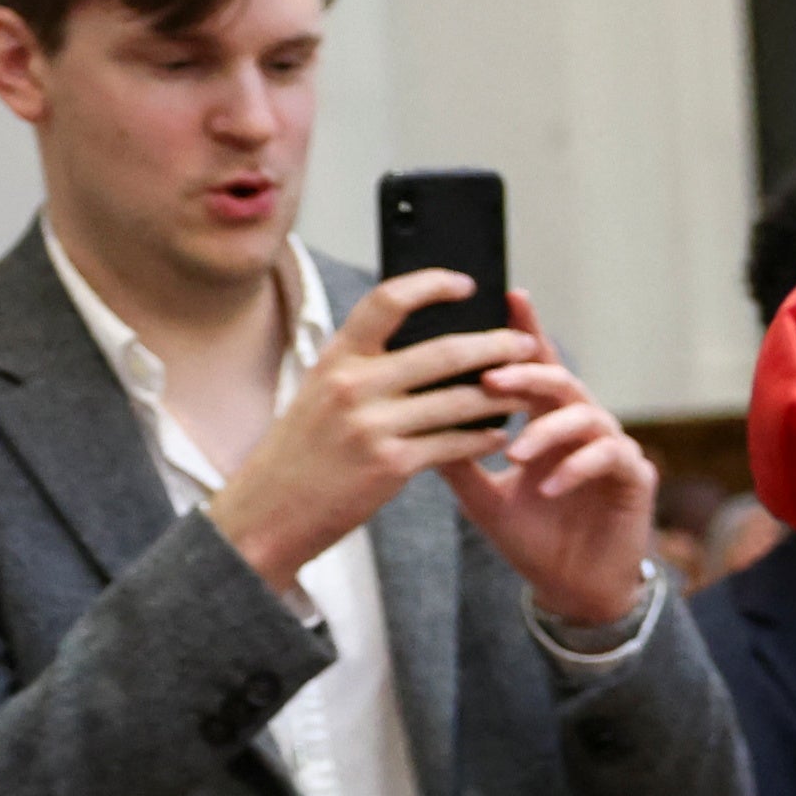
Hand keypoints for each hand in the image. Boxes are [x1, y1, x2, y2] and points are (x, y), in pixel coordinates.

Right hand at [202, 268, 527, 602]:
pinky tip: (499, 435)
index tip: (467, 284)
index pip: (387, 301)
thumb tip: (424, 342)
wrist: (268, 511)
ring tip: (527, 392)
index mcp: (336, 359)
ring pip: (460, 400)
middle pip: (443, 351)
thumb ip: (363, 367)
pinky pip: (456, 444)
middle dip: (495, 346)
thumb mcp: (319, 394)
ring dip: (502, 396)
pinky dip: (484, 438)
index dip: (432, 285)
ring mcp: (373, 425)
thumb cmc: (301, 452)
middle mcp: (353, 385)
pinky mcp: (391, 464)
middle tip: (525, 344)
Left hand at [443, 287, 660, 634]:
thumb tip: (411, 417)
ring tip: (516, 452)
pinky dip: (576, 467)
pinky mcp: (634, 477)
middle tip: (492, 377)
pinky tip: (547, 484)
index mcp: (549, 422)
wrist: (571, 589)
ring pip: (588, 415)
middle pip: (563, 381)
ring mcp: (613, 450)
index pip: (537, 368)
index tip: (509, 297)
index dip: (527, 332)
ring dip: (548, 430)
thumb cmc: (532, 538)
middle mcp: (584, 427)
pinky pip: (609, 457)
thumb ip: (456, 456)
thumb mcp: (480, 496)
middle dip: (528, 374)